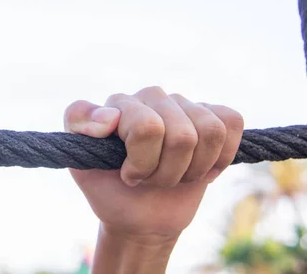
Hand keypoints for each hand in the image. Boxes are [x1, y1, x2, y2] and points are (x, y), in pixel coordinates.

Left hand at [65, 86, 243, 239]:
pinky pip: (231, 121)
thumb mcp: (81, 164)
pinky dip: (220, 156)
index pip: (146, 127)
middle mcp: (149, 97)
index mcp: (118, 104)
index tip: (126, 176)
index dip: (142, 163)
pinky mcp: (211, 116)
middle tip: (149, 180)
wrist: (139, 214)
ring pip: (209, 132)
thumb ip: (80, 126)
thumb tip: (110, 115)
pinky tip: (201, 167)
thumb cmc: (108, 188)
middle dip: (166, 173)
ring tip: (173, 176)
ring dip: (192, 169)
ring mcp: (182, 104)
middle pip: (181, 135)